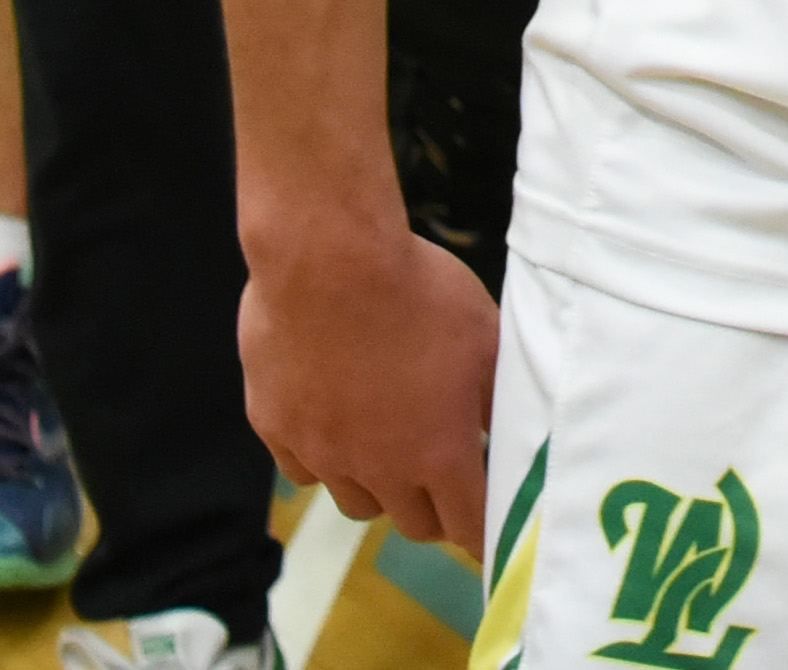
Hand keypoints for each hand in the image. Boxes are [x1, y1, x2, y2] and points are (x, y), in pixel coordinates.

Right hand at [242, 220, 499, 549]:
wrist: (327, 257)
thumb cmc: (418, 290)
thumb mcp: (484, 337)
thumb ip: (498, 397)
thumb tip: (513, 434)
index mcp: (438, 454)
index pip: (468, 526)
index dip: (482, 531)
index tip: (488, 526)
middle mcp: (377, 469)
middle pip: (412, 523)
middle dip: (434, 507)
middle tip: (443, 477)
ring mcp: (321, 453)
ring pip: (355, 501)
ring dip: (378, 485)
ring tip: (387, 445)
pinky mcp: (275, 429)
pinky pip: (303, 466)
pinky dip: (324, 456)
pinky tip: (333, 418)